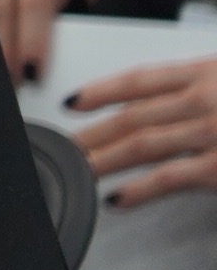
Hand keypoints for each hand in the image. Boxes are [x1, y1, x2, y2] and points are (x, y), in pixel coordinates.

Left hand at [69, 56, 216, 204]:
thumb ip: (204, 89)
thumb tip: (168, 105)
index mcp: (205, 72)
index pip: (140, 79)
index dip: (100, 91)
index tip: (72, 101)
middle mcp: (204, 98)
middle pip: (133, 116)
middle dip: (93, 134)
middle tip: (66, 147)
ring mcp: (211, 132)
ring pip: (141, 145)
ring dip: (104, 160)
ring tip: (80, 172)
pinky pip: (169, 178)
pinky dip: (138, 190)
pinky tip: (116, 197)